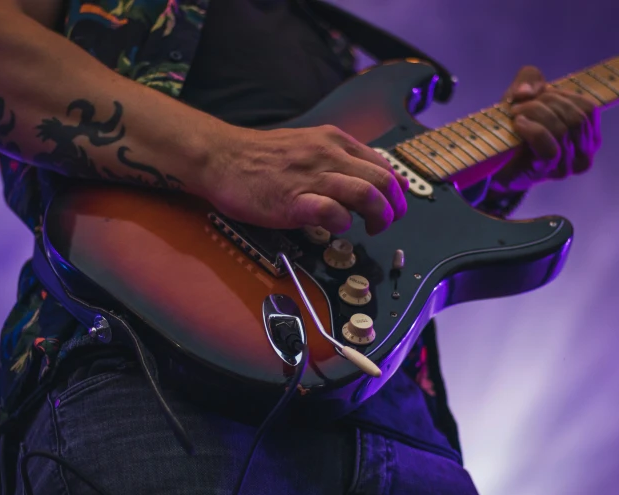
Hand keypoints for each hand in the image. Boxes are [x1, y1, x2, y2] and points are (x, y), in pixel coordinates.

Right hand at [204, 124, 408, 234]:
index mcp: (334, 141)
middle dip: (394, 208)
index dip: (397, 191)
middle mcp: (328, 155)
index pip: (383, 165)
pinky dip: (343, 223)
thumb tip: (378, 178)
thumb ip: (343, 160)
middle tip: (386, 222)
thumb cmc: (263, 157)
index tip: (395, 205)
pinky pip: (332, 212)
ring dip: (377, 217)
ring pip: (365, 194)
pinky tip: (337, 226)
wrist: (222, 157)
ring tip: (371, 229)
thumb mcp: (310, 145)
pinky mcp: (293, 200)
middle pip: (382, 181)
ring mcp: (311, 177)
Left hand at [491, 66, 601, 192]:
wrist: (494, 165)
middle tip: (519, 105)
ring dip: (535, 113)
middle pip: (576, 118)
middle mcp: (584, 153)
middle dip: (546, 103)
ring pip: (562, 131)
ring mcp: (567, 165)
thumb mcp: (523, 96)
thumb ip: (530, 79)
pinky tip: (518, 124)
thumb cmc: (514, 130)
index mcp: (588, 135)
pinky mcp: (547, 172)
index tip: (538, 95)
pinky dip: (533, 131)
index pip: (588, 108)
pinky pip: (550, 149)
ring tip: (515, 113)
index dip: (562, 95)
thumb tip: (528, 91)